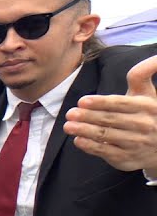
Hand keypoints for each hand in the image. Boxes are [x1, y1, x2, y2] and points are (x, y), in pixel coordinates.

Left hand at [65, 54, 156, 171]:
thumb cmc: (147, 114)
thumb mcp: (147, 93)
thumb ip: (142, 75)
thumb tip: (155, 56)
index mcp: (146, 107)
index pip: (120, 104)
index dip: (100, 103)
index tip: (82, 101)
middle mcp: (143, 125)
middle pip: (110, 120)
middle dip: (88, 116)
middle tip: (69, 113)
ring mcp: (135, 143)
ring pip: (106, 135)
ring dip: (84, 131)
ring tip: (68, 126)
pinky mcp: (126, 158)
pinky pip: (105, 151)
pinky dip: (90, 146)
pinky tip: (78, 140)